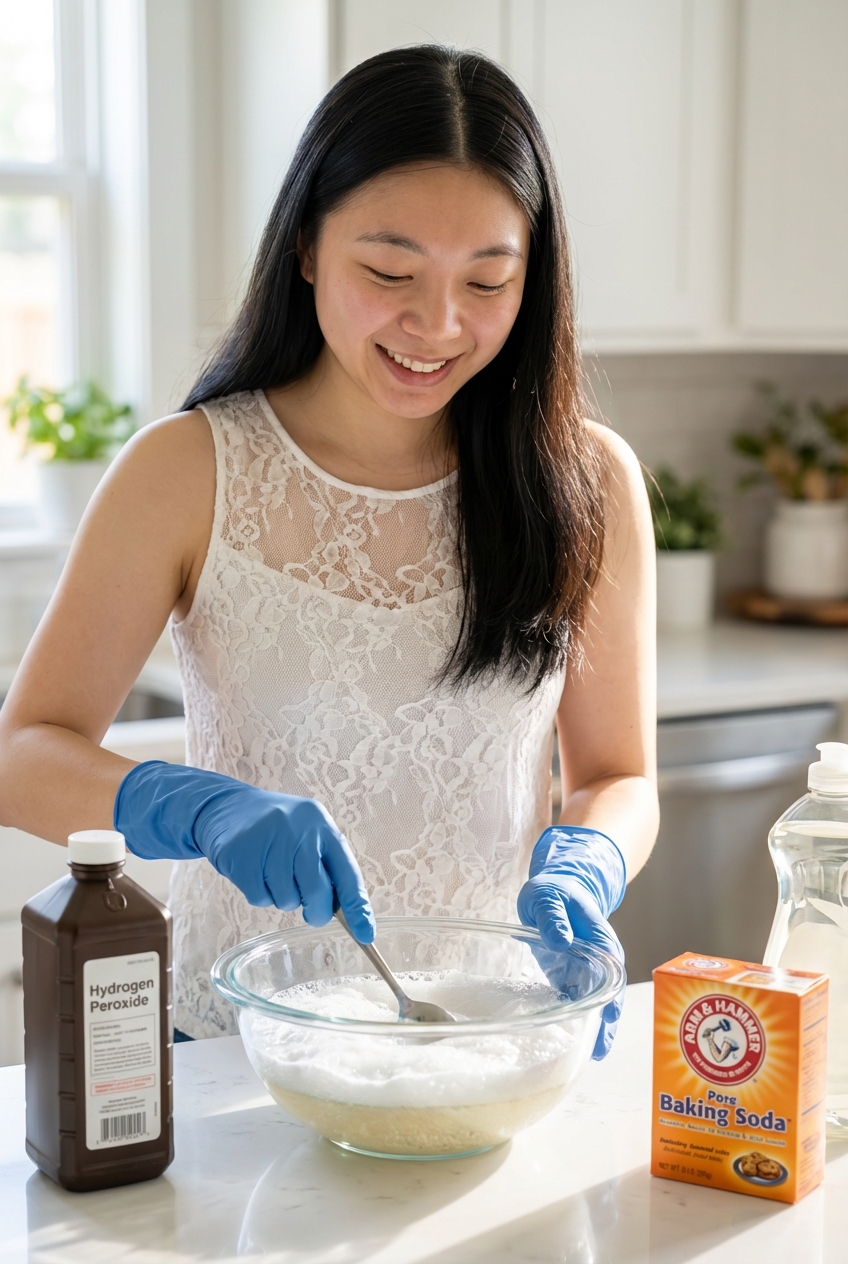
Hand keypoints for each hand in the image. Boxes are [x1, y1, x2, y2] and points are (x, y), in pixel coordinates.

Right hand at [114, 762, 374, 941]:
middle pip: (317, 892)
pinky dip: (260, 895)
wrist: (226, 807)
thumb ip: (326, 866)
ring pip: (287, 900)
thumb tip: (347, 913)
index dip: (358, 908)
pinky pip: (260, 899)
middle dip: (316, 911)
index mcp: (322, 825)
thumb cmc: (276, 830)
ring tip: (273, 874)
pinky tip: (254, 873)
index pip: (348, 872)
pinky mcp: (241, 856)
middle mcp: (298, 830)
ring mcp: (268, 841)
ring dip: (283, 898)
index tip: (366, 936)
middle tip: (310, 911)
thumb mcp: (307, 834)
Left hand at [517, 825, 626, 1058]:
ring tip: (585, 1057)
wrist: (554, 890)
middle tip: (597, 1052)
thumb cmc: (554, 891)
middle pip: (608, 997)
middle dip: (605, 1024)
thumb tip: (561, 941)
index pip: (612, 974)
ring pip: (594, 1004)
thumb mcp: (549, 898)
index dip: (611, 998)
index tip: (607, 1020)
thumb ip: (553, 918)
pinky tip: (566, 1041)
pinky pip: (576, 1003)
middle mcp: (599, 962)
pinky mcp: (569, 979)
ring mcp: (585, 972)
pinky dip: (573, 1021)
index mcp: (601, 941)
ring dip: (591, 1028)